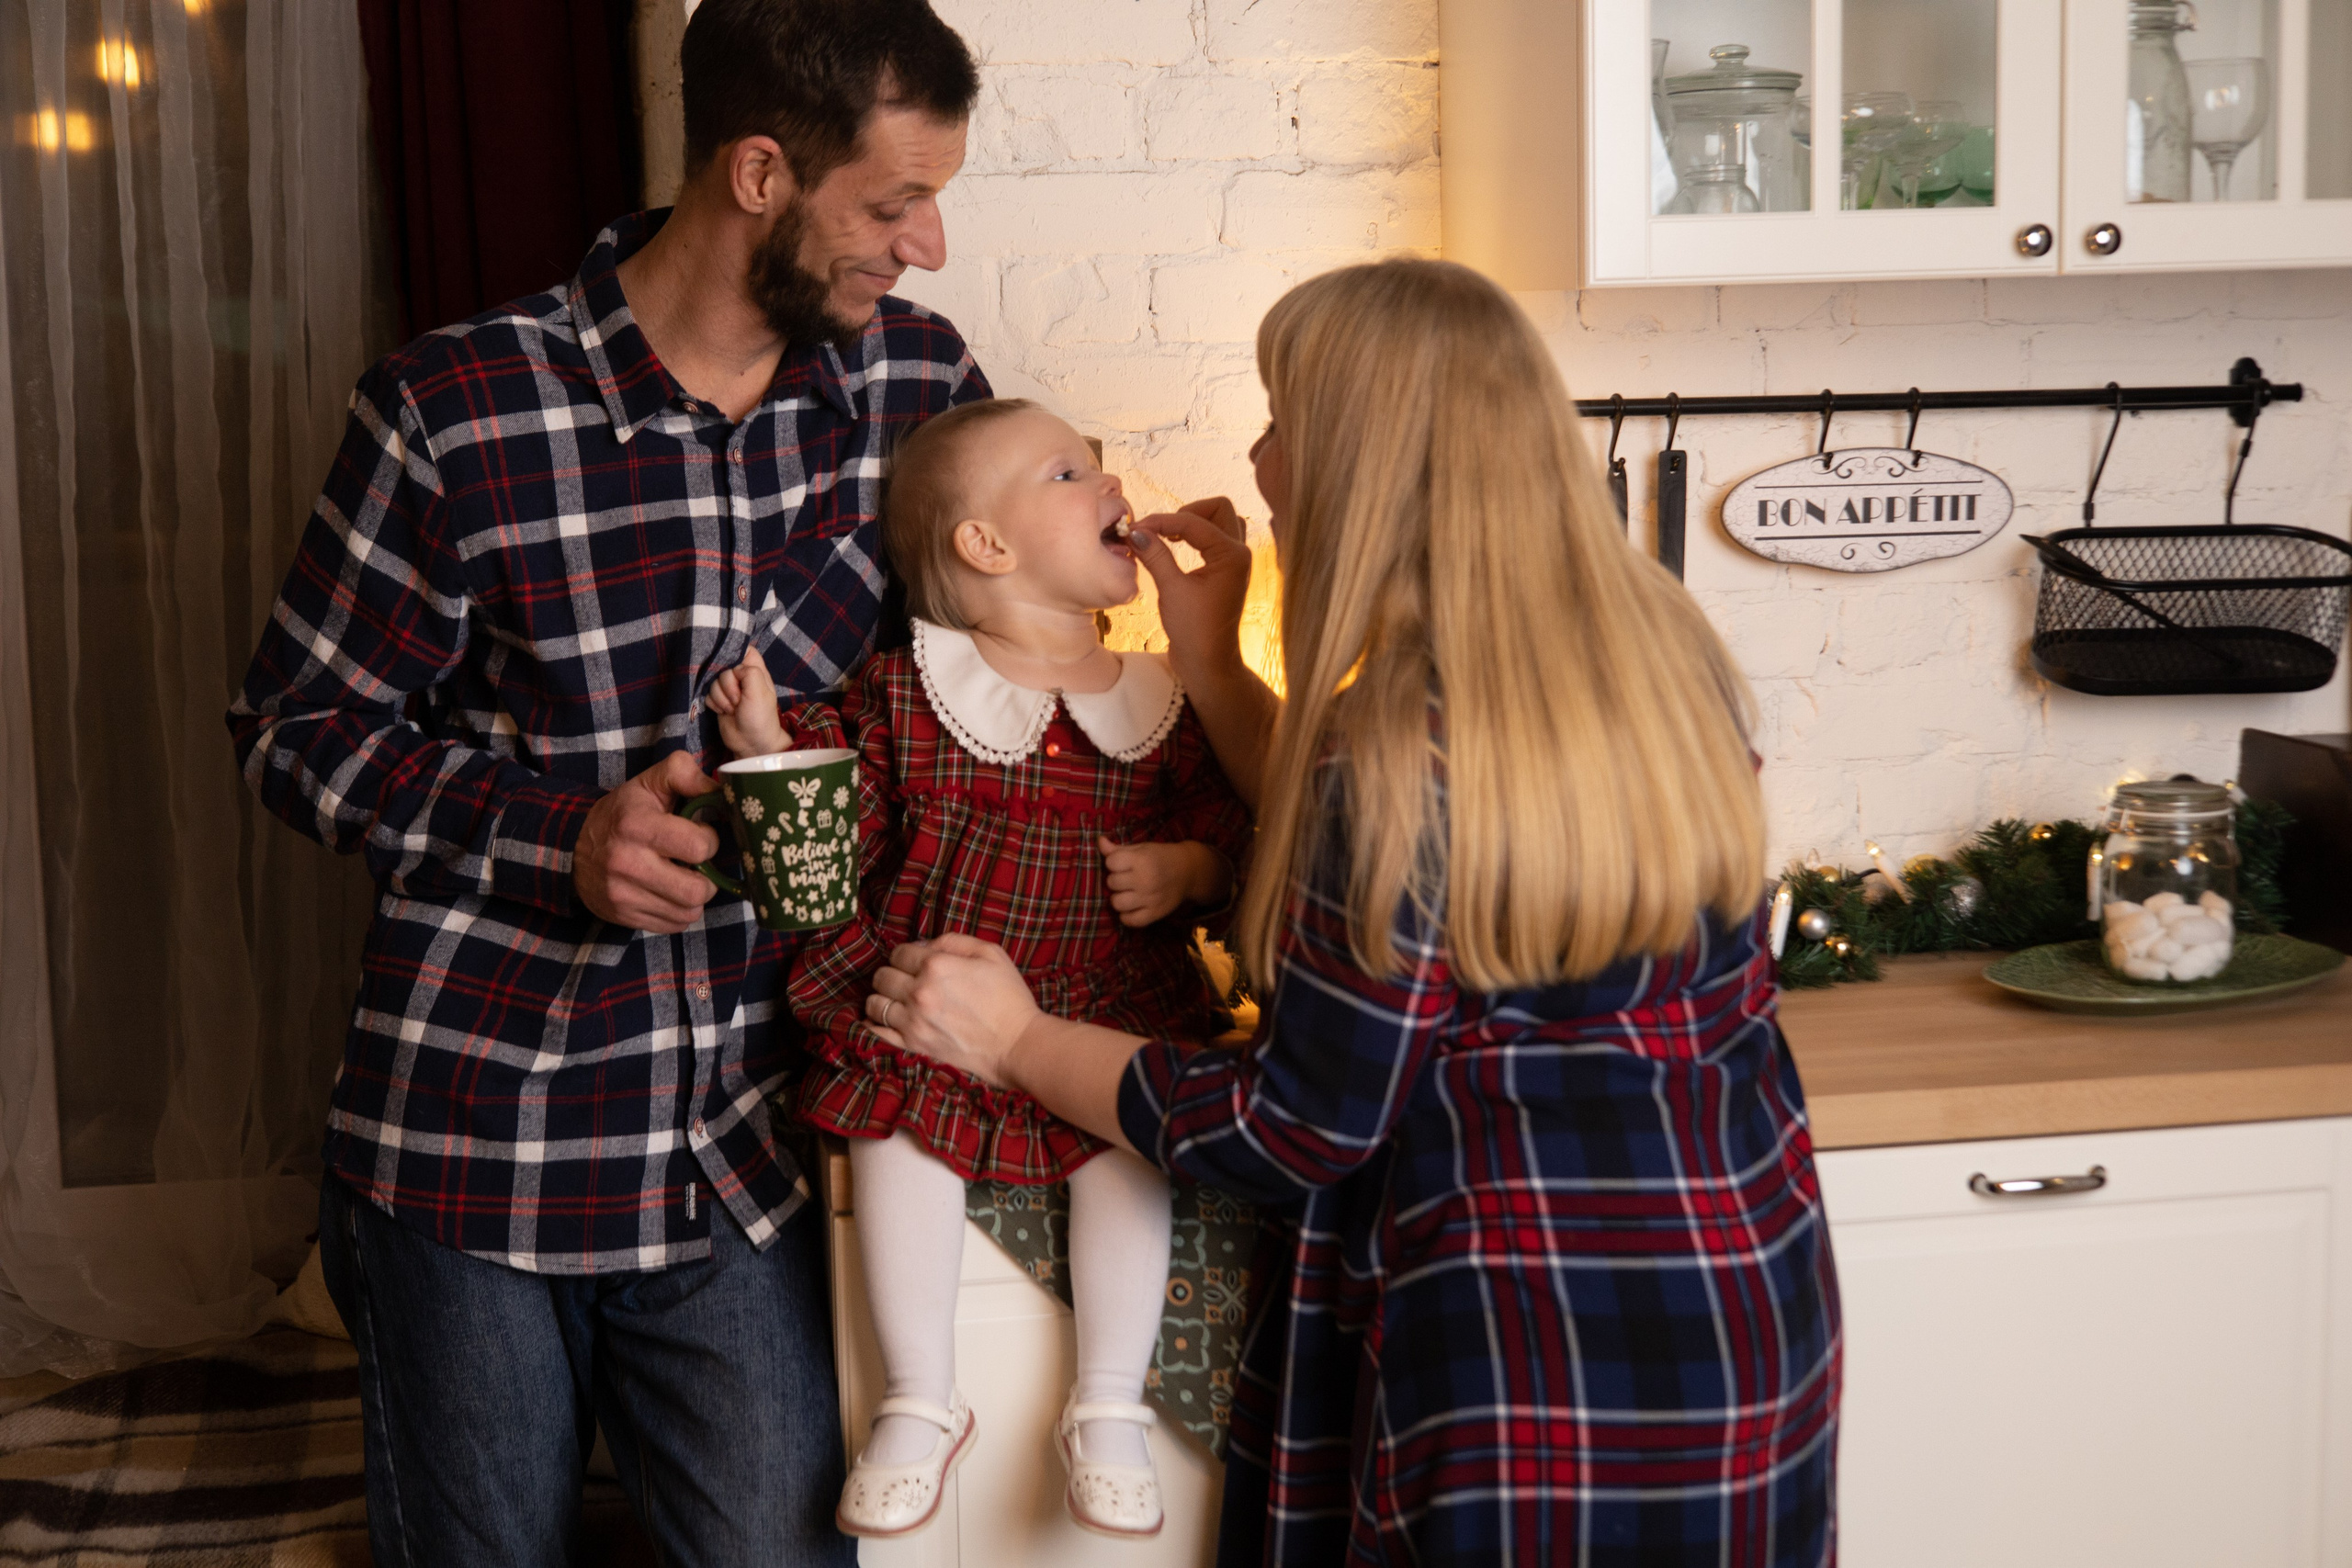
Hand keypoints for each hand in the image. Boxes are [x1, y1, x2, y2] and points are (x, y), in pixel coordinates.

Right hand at [574, 751, 721, 931]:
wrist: (572, 848)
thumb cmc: (623, 813)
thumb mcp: (648, 782)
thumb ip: (684, 773)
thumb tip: (720, 788)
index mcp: (637, 825)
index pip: (699, 846)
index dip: (709, 841)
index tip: (700, 835)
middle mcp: (627, 862)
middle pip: (697, 889)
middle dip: (708, 878)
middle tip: (698, 865)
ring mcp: (623, 894)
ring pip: (689, 911)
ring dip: (696, 897)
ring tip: (685, 879)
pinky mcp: (623, 915)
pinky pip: (674, 925)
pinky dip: (680, 912)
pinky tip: (671, 893)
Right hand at [707, 644, 787, 757]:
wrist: (751, 743)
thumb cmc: (760, 717)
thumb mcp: (759, 691)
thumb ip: (748, 671)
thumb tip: (733, 669)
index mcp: (756, 671)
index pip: (744, 649)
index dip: (736, 655)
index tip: (734, 668)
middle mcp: (741, 677)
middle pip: (723, 666)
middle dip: (727, 684)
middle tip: (738, 699)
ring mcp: (729, 689)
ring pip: (713, 682)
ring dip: (721, 697)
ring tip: (733, 709)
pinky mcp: (719, 700)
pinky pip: (708, 694)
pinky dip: (714, 704)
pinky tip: (724, 712)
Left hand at [867, 935, 1042, 1088]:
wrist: (1017, 1045)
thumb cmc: (1009, 998)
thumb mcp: (991, 954)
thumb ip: (954, 941)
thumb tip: (926, 945)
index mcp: (937, 965)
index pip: (899, 953)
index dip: (906, 955)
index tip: (914, 962)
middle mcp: (919, 992)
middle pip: (882, 976)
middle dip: (891, 974)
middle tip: (904, 979)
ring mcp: (914, 1021)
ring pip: (875, 1004)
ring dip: (881, 998)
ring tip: (895, 999)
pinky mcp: (914, 1044)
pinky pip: (877, 1032)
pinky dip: (873, 1024)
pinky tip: (882, 1019)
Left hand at [1098, 837, 1228, 927]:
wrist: (1188, 872)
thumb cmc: (1160, 857)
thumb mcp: (1141, 849)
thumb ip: (1118, 849)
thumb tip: (1099, 842)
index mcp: (1141, 860)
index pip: (1110, 862)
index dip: (1113, 862)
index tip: (1122, 863)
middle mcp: (1145, 879)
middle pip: (1112, 883)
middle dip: (1116, 879)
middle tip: (1127, 878)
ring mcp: (1150, 898)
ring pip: (1117, 903)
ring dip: (1119, 898)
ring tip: (1127, 893)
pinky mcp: (1155, 914)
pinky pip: (1130, 921)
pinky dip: (1127, 916)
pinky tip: (1132, 907)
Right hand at [1129, 497, 1251, 668]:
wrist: (1208, 663)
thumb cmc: (1194, 631)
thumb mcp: (1171, 589)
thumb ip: (1155, 555)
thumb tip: (1135, 531)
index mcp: (1232, 555)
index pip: (1194, 522)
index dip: (1162, 521)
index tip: (1136, 528)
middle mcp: (1239, 553)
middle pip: (1218, 509)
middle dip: (1187, 512)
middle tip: (1161, 529)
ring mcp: (1234, 562)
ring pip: (1220, 521)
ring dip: (1195, 521)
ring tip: (1168, 535)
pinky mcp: (1225, 571)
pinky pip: (1216, 538)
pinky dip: (1197, 535)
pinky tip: (1175, 546)